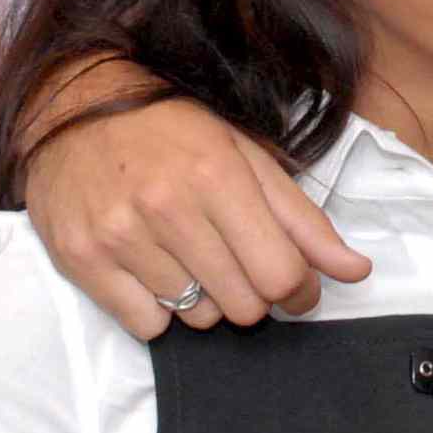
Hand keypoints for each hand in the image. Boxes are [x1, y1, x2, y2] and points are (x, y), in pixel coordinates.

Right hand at [25, 93, 370, 338]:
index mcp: (219, 177)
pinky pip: (146, 325)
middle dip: (255, 294)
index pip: (280, 274)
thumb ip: (304, 221)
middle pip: (243, 304)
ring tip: (191, 255)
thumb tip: (358, 272)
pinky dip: (160, 309)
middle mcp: (167, 208)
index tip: (299, 287)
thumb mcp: (249, 158)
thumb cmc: (174, 130)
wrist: (75, 107)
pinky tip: (155, 269)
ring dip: (206, 299)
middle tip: (240, 264)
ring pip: (196, 318)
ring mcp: (119, 237)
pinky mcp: (80, 260)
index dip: (300, 290)